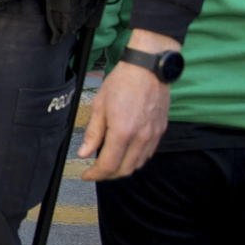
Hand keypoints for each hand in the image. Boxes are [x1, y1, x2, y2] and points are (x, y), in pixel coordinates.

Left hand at [78, 31, 176, 179]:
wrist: (148, 69)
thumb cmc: (122, 83)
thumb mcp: (99, 106)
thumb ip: (93, 133)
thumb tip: (84, 153)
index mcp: (123, 132)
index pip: (108, 165)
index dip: (95, 174)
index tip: (86, 175)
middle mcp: (141, 138)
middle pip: (125, 170)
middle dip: (108, 175)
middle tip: (95, 172)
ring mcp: (153, 135)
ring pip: (138, 164)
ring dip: (122, 169)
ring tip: (108, 164)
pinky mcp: (160, 131)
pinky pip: (148, 154)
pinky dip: (135, 159)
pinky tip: (125, 153)